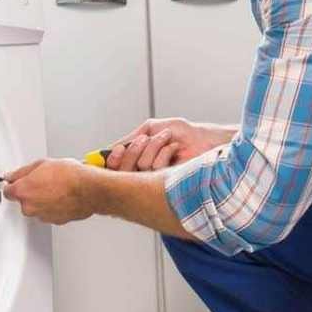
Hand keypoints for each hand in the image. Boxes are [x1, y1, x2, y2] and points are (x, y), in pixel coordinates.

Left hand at [1, 158, 93, 224]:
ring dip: (43, 199)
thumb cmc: (70, 176)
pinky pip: (49, 212)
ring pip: (37, 207)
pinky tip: (62, 196)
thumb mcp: (42, 164)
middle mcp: (30, 207)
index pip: (8, 191)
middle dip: (31, 191)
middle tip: (43, 180)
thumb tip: (13, 175)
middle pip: (23, 200)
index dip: (13, 184)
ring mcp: (42, 216)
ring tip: (57, 187)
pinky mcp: (55, 221)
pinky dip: (53, 206)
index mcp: (23, 191)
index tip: (16, 181)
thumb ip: (22, 172)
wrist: (89, 190)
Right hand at [105, 117, 236, 171]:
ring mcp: (154, 179)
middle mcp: (142, 172)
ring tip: (167, 139)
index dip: (112, 160)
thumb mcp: (150, 129)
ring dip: (154, 146)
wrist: (201, 139)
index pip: (114, 168)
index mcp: (136, 159)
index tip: (117, 150)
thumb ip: (130, 138)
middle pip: (121, 170)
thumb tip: (109, 148)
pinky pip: (155, 168)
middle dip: (134, 149)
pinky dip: (164, 151)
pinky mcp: (166, 182)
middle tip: (145, 138)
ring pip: (141, 165)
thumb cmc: (180, 132)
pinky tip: (174, 148)